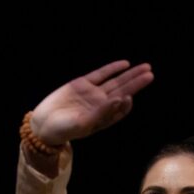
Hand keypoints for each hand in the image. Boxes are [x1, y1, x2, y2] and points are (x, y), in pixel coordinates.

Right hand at [30, 60, 153, 144]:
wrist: (43, 124)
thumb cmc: (64, 129)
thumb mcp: (84, 124)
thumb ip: (103, 112)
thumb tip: (122, 99)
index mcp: (104, 118)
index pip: (122, 109)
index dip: (128, 102)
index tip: (130, 97)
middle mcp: (101, 105)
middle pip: (123, 91)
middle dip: (136, 82)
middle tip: (150, 73)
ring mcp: (92, 93)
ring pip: (115, 81)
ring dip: (129, 74)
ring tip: (145, 68)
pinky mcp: (82, 84)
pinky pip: (101, 74)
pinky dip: (112, 69)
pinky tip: (125, 64)